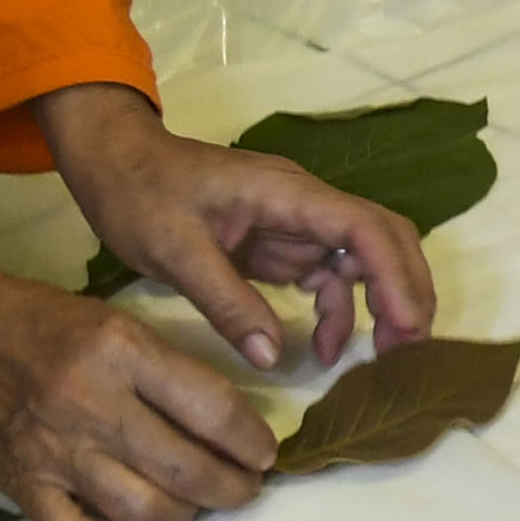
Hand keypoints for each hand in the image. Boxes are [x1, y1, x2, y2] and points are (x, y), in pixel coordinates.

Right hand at [0, 222, 276, 520]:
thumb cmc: (49, 324)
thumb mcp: (119, 324)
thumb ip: (171, 373)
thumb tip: (232, 430)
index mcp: (119, 350)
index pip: (209, 408)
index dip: (250, 441)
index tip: (265, 454)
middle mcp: (88, 403)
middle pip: (185, 470)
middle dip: (232, 489)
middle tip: (245, 490)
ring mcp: (52, 452)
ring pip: (143, 511)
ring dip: (184, 517)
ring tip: (196, 506)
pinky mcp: (22, 488)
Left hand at [33, 83, 438, 371]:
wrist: (111, 161)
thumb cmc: (139, 192)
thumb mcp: (174, 251)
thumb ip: (226, 301)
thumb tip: (273, 356)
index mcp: (286, 193)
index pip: (365, 228)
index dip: (396, 278)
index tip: (407, 330)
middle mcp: (303, 204)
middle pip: (382, 238)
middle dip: (405, 291)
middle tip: (408, 351)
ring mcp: (294, 222)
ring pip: (361, 260)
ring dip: (377, 305)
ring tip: (375, 359)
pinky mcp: (279, 242)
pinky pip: (327, 276)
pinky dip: (336, 311)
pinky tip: (322, 348)